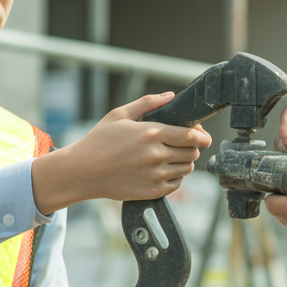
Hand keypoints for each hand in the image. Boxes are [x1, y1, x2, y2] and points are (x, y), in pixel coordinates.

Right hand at [31, 92, 211, 213]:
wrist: (82, 171)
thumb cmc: (99, 140)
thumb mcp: (120, 115)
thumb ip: (148, 103)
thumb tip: (171, 96)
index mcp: (151, 133)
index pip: (191, 135)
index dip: (203, 135)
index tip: (204, 135)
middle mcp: (156, 155)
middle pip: (192, 152)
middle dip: (193, 146)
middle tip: (183, 143)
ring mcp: (155, 175)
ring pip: (187, 168)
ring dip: (184, 161)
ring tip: (171, 156)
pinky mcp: (152, 191)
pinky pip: (177, 183)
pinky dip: (175, 176)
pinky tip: (163, 169)